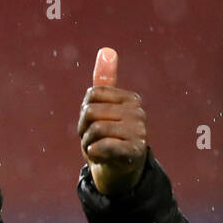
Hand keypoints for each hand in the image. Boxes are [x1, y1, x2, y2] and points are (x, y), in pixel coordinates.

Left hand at [78, 46, 147, 194]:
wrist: (119, 172)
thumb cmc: (108, 138)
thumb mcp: (103, 108)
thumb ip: (104, 81)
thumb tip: (107, 50)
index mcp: (130, 99)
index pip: (92, 95)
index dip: (84, 112)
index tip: (91, 124)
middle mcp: (138, 112)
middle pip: (91, 112)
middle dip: (83, 130)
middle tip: (93, 140)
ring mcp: (138, 132)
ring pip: (95, 129)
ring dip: (87, 144)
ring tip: (96, 149)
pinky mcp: (134, 152)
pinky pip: (102, 146)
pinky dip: (94, 153)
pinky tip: (100, 156)